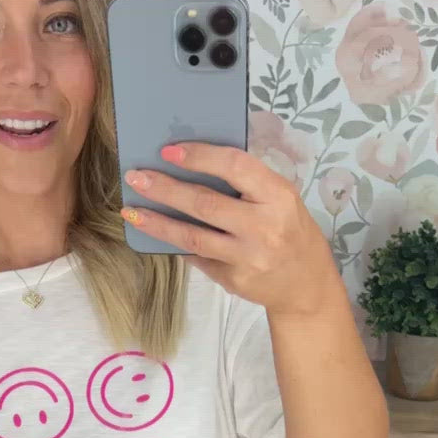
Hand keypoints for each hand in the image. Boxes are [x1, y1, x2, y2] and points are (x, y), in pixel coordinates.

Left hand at [121, 142, 343, 318]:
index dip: (200, 156)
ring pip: (193, 237)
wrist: (306, 286)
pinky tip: (158, 235)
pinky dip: (177, 245)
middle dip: (166, 189)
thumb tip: (194, 165)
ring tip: (132, 212)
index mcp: (278, 196)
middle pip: (205, 204)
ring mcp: (247, 258)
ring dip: (158, 223)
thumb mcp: (281, 199)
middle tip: (136, 178)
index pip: (234, 167)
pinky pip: (198, 258)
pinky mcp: (233, 280)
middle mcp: (263, 227)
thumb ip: (248, 184)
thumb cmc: (290, 231)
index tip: (169, 151)